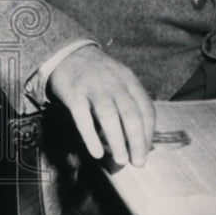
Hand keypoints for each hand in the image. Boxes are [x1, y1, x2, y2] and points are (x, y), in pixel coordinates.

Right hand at [47, 45, 154, 166]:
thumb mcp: (119, 81)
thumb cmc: (98, 75)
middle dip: (137, 140)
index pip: (146, 109)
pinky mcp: (73, 94)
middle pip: (130, 113)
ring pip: (109, 115)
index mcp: (130, 81)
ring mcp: (93, 88)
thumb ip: (130, 103)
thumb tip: (140, 138)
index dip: (148, 132)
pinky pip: (83, 118)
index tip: (146, 151)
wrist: (67, 52)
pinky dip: (91, 137)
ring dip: (117, 140)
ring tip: (121, 161)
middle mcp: (114, 84)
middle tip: (138, 162)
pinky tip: (97, 153)